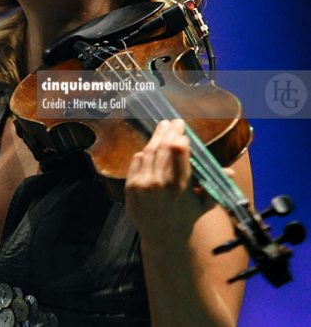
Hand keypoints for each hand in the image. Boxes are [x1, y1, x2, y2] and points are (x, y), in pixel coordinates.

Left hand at [125, 119, 231, 249]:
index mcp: (179, 188)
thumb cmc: (187, 218)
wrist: (162, 239)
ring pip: (149, 152)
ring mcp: (142, 186)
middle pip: (162, 148)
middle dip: (169, 131)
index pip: (177, 153)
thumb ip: (214, 185)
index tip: (183, 130)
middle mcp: (158, 185)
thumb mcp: (204, 204)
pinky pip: (137, 161)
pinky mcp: (130, 187)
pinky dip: (145, 152)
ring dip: (157, 137)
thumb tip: (231, 172)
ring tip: (163, 127)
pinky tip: (152, 147)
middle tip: (174, 122)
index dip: (179, 138)